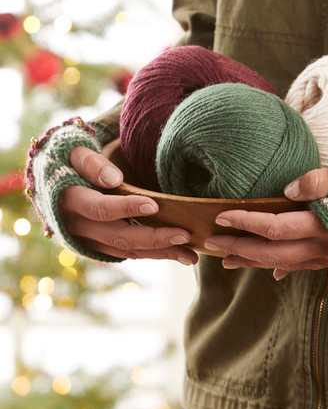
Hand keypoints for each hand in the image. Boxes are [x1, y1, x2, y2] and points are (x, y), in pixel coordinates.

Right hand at [59, 146, 196, 264]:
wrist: (55, 182)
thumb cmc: (70, 162)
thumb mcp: (73, 153)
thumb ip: (91, 163)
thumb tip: (114, 179)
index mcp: (71, 202)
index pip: (100, 209)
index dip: (126, 209)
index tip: (154, 206)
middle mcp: (79, 227)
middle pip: (119, 236)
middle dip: (153, 238)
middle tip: (185, 235)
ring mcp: (89, 241)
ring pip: (127, 250)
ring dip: (160, 253)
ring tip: (191, 255)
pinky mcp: (100, 247)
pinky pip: (129, 253)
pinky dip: (155, 254)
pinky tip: (180, 254)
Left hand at [203, 168, 327, 279]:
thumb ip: (319, 181)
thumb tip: (288, 190)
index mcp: (323, 224)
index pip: (274, 227)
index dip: (246, 222)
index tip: (221, 217)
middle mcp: (323, 246)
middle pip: (273, 251)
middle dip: (240, 248)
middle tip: (213, 242)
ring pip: (285, 263)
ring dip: (254, 262)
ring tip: (229, 261)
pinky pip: (304, 268)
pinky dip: (285, 268)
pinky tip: (275, 272)